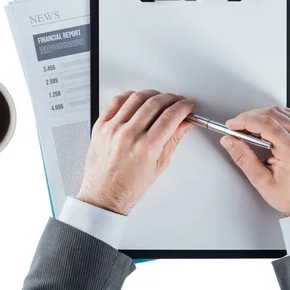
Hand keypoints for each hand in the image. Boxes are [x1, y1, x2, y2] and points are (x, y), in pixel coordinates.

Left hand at [76, 90, 195, 214]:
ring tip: (160, 99)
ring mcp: (113, 129)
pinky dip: (130, 95)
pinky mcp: (101, 126)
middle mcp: (128, 135)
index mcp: (146, 147)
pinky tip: (137, 99)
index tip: (188, 104)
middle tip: (177, 101)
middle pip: (156, 103)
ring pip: (137, 98)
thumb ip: (173, 140)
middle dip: (172, 98)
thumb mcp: (159, 165)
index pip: (170, 116)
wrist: (104, 195)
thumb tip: (185, 123)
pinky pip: (116, 101)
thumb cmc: (129, 186)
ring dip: (153, 94)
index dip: (184, 106)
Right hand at [220, 106, 289, 216]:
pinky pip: (288, 116)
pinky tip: (263, 127)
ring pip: (280, 112)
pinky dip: (272, 117)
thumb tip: (230, 141)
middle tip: (236, 127)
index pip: (266, 123)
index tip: (232, 124)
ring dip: (260, 116)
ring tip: (247, 128)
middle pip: (272, 114)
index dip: (245, 120)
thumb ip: (243, 158)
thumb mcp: (262, 181)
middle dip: (250, 117)